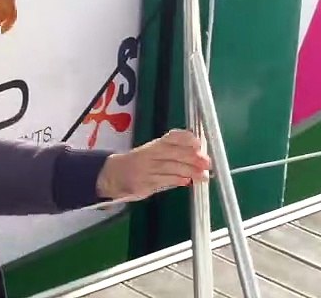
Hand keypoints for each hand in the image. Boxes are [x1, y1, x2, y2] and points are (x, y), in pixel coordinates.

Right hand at [96, 129, 210, 200]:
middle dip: (192, 157)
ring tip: (204, 176)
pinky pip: (163, 181)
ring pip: (170, 168)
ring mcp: (146, 169)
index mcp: (154, 145)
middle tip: (207, 162)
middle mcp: (150, 154)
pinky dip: (176, 180)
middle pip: (173, 153)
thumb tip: (197, 155)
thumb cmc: (138, 163)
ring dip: (189, 172)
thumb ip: (172, 153)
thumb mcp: (152, 153)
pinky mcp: (144, 183)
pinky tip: (187, 181)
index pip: (172, 137)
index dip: (186, 139)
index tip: (199, 143)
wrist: (113, 175)